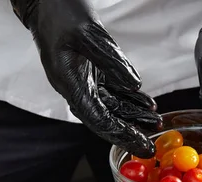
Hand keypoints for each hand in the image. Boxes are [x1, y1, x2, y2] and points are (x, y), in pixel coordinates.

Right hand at [10, 0, 160, 157]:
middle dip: (129, 132)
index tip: (140, 144)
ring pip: (111, 106)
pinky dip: (129, 99)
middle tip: (150, 146)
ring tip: (154, 123)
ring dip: (133, 116)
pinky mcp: (90, 72)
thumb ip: (112, 61)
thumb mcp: (89, 34)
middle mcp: (75, 87)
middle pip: (105, 118)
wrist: (46, 0)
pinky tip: (146, 104)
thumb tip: (134, 84)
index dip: (121, 134)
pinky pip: (112, 92)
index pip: (98, 118)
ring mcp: (83, 80)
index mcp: (69, 83)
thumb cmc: (60, 12)